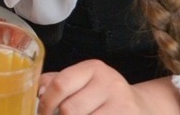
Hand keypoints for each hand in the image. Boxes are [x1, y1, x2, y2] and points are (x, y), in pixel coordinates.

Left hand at [38, 60, 152, 114]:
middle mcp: (110, 84)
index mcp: (93, 68)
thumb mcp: (83, 80)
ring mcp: (122, 106)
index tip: (40, 112)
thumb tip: (37, 92)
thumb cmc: (102, 95)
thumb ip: (57, 82)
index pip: (60, 84)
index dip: (45, 103)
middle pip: (69, 109)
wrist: (141, 108)